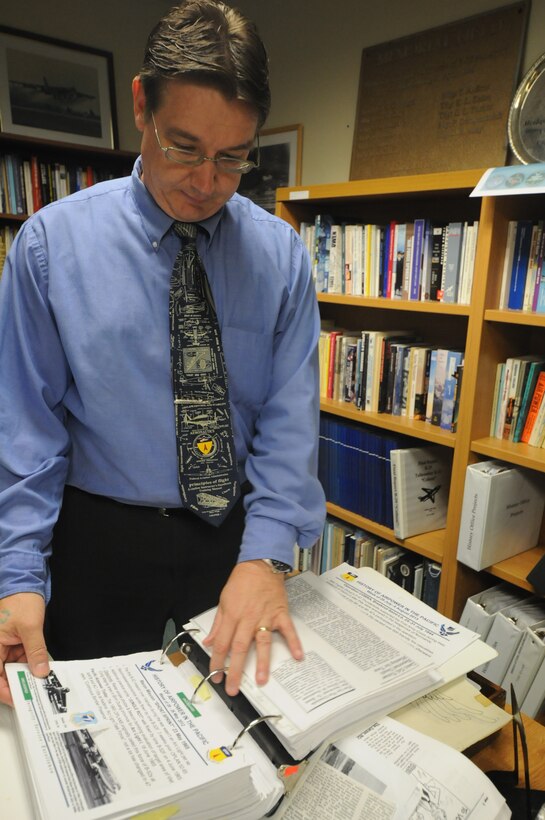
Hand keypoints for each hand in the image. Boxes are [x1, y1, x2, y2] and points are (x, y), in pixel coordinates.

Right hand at [0, 592, 49, 706]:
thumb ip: (36, 651)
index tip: (19, 700)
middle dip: (17, 684)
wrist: (25, 583)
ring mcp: (3, 645)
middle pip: (2, 674)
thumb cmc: (21, 600)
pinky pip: (19, 658)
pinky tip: (40, 670)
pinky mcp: (12, 642)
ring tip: (40, 684)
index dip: (4, 691)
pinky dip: (29, 664)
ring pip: (12, 668)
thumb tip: (40, 672)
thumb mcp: (31, 627)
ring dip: (25, 675)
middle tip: (34, 695)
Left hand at [203, 560, 302, 696]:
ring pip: (262, 642)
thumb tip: (210, 641)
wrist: (261, 563)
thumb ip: (218, 623)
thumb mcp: (223, 600)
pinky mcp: (280, 613)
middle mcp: (248, 619)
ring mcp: (266, 617)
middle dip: (235, 670)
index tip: (215, 675)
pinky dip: (294, 642)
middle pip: (239, 648)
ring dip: (261, 662)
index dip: (217, 661)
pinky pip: (288, 630)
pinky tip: (298, 656)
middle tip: (232, 687)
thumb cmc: (242, 581)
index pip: (222, 643)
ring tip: (261, 681)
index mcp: (232, 615)